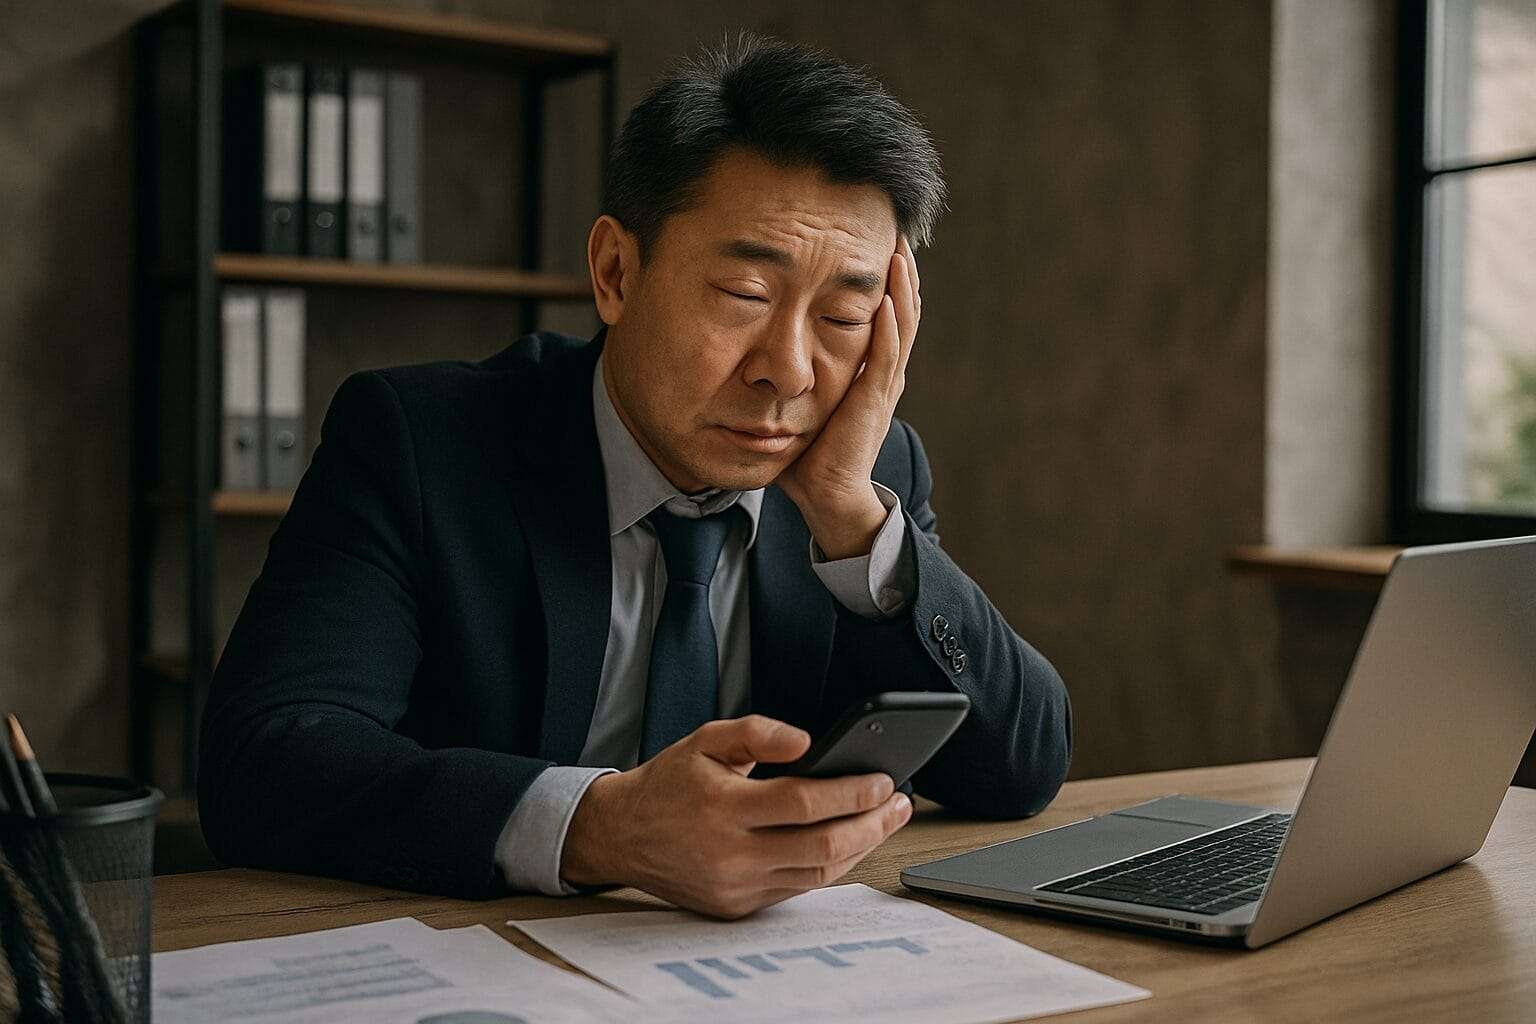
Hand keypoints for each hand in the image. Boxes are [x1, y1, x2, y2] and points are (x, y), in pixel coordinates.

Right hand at [560, 715, 912, 918]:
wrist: (620, 835)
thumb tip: (809, 741)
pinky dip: (831, 866)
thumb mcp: (705, 739)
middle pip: (823, 846)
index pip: (804, 803)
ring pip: (818, 874)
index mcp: (722, 807)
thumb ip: (758, 733)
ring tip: (885, 821)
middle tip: (900, 803)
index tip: (883, 779)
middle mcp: (730, 854)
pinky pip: (798, 888)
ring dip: (861, 847)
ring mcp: (736, 887)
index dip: (851, 792)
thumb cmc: (669, 783)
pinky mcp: (738, 907)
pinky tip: (849, 842)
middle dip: (873, 824)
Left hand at [777, 234, 921, 559]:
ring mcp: (882, 386)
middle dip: (898, 270)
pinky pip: (887, 355)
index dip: (881, 277)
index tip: (871, 240)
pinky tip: (885, 298)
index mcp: (866, 370)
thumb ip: (784, 372)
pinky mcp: (874, 400)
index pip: (881, 311)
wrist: (827, 496)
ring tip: (898, 251)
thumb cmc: (807, 455)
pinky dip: (888, 326)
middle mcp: (881, 372)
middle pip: (900, 309)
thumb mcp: (796, 400)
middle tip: (894, 228)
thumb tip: (748, 347)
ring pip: (902, 325)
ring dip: (901, 287)